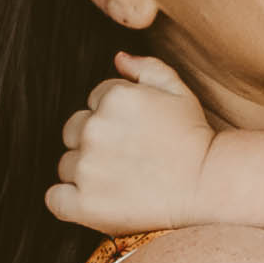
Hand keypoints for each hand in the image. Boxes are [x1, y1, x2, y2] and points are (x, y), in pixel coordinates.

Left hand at [46, 54, 218, 233]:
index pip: (93, 103)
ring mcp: (87, 167)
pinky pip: (55, 199)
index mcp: (113, 97)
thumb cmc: (195, 137)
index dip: (114, 120)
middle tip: (128, 160)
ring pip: (66, 165)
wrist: (209, 184)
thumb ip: (146, 68)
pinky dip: (68, 201)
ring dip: (85, 172)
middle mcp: (94, 129)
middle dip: (94, 143)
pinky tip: (94, 201)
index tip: (135, 137)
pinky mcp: (84, 203)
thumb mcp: (178, 91)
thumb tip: (118, 59)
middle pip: (73, 132)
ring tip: (121, 181)